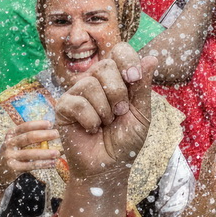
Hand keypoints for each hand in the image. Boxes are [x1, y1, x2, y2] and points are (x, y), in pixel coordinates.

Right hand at [0, 120, 60, 186]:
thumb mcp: (16, 142)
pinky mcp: (13, 167)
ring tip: (57, 153)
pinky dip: (43, 164)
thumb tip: (52, 130)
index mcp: (11, 134)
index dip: (37, 124)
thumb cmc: (13, 153)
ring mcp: (10, 156)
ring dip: (45, 153)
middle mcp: (9, 143)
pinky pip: (30, 165)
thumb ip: (29, 137)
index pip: (24, 126)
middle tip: (57, 134)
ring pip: (30, 153)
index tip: (50, 124)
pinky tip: (53, 163)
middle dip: (44, 135)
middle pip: (28, 137)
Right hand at [55, 44, 156, 181]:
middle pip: (104, 66)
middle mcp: (95, 80)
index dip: (127, 60)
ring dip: (105, 110)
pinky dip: (91, 120)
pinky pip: (77, 103)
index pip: (120, 51)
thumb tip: (152, 58)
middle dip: (118, 93)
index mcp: (117, 77)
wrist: (110, 165)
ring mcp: (77, 93)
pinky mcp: (63, 107)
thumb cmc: (126, 139)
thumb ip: (143, 86)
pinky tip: (92, 129)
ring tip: (106, 123)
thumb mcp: (142, 112)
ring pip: (90, 84)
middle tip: (120, 112)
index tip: (134, 78)